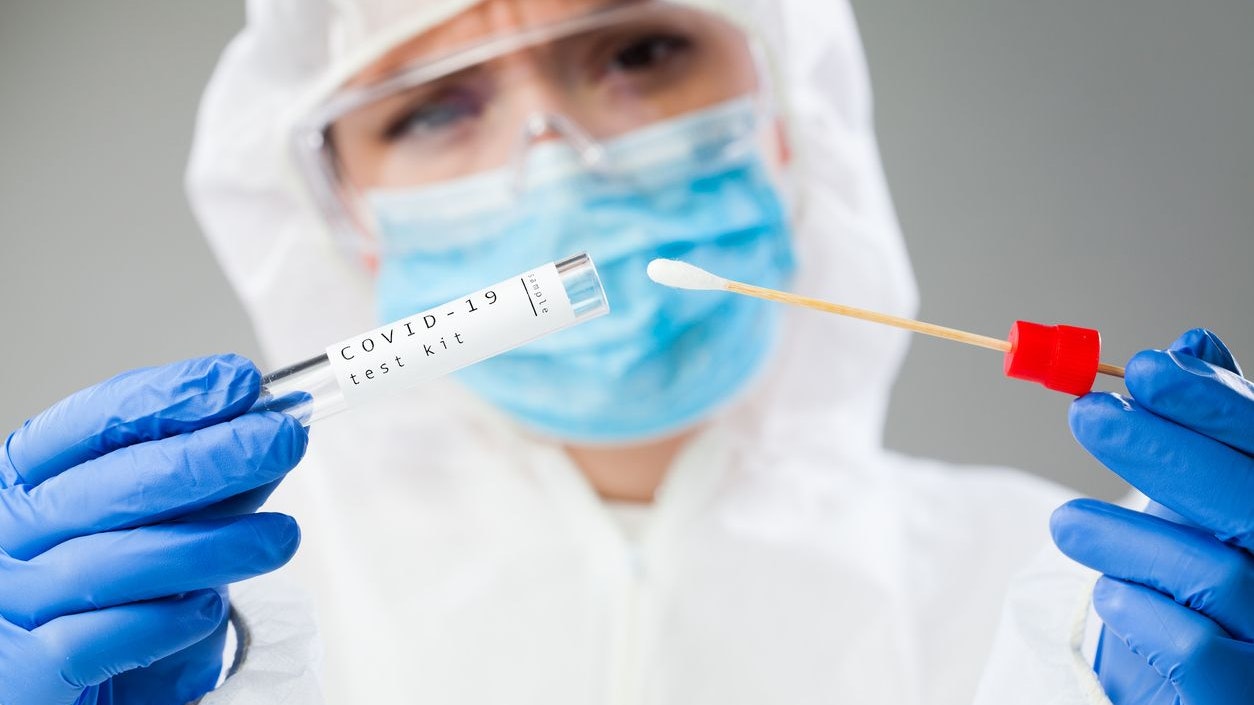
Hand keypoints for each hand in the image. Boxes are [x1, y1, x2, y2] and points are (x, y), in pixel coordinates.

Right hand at [0, 355, 306, 704]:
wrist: (79, 698)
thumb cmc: (114, 607)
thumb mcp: (162, 536)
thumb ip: (207, 491)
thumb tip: (268, 432)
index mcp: (30, 485)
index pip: (90, 424)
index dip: (167, 398)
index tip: (240, 382)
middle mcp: (8, 536)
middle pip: (111, 484)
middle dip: (210, 457)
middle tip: (283, 440)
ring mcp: (9, 602)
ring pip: (111, 560)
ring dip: (211, 544)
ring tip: (281, 537)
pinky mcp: (22, 674)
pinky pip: (99, 637)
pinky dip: (163, 620)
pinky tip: (210, 608)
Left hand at [1050, 329, 1253, 704]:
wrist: (1204, 685)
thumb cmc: (1203, 583)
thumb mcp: (1204, 502)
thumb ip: (1205, 433)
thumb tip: (1191, 343)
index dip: (1216, 402)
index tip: (1144, 368)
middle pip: (1251, 500)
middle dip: (1163, 451)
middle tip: (1087, 415)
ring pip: (1216, 573)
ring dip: (1125, 539)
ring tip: (1066, 524)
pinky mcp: (1250, 698)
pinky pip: (1198, 649)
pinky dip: (1141, 614)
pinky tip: (1110, 597)